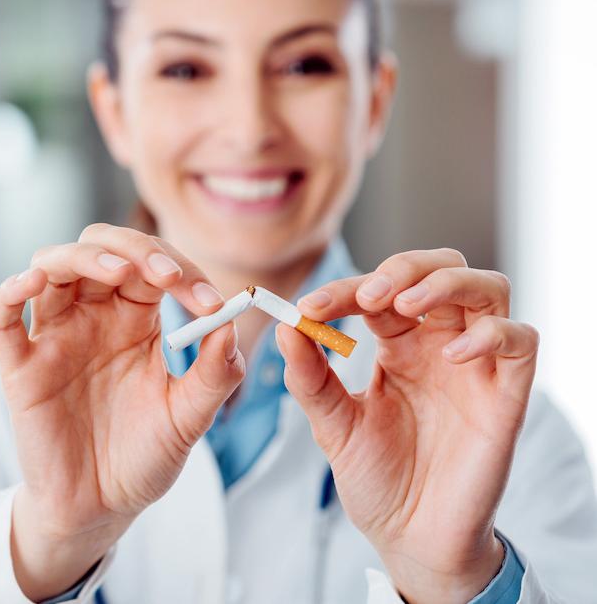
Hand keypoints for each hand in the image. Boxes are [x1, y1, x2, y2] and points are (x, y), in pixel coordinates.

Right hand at [0, 224, 244, 600]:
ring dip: (84, 257)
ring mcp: (53, 337)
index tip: (211, 301)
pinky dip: (10, 291)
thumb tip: (230, 323)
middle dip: (136, 248)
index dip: (182, 270)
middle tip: (169, 276)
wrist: (102, 508)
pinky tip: (32, 282)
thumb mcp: (188, 418)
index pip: (152, 267)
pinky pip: (2, 317)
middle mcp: (92, 317)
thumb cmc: (144, 458)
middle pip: (100, 248)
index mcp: (135, 320)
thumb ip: (213, 374)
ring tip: (120, 271)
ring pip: (52, 265)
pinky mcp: (19, 366)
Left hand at [277, 248, 537, 603]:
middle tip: (367, 296)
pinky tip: (454, 353)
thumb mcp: (333, 426)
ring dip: (447, 284)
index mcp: (397, 346)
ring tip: (407, 305)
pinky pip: (520, 342)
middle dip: (403, 268)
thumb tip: (285, 327)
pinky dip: (491, 334)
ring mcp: (477, 367)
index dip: (343, 289)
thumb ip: (310, 378)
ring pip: (487, 288)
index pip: (378, 292)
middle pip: (441, 269)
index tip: (308, 307)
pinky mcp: (507, 395)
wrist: (410, 538)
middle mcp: (440, 345)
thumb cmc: (377, 479)